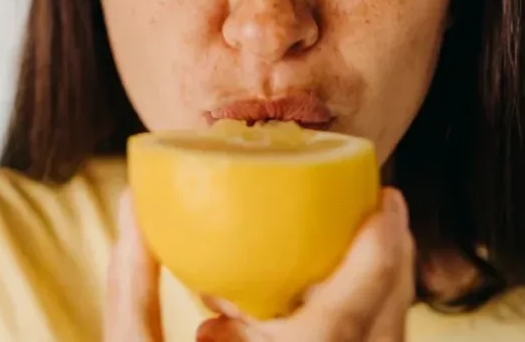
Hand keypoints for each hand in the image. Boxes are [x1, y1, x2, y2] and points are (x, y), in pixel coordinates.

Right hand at [104, 188, 415, 341]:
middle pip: (388, 327)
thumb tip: (133, 204)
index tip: (388, 198)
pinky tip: (317, 306)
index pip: (349, 313)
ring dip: (380, 294)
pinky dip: (359, 326)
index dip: (380, 251)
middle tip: (379, 207)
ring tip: (356, 247)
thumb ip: (131, 289)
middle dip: (393, 261)